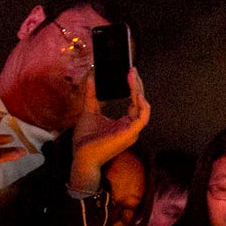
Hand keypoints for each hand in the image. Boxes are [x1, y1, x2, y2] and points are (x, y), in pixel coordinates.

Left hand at [69, 69, 152, 191]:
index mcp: (124, 123)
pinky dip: (141, 105)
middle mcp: (131, 127)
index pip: (134, 102)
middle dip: (137, 85)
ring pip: (144, 108)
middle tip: (132, 70)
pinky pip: (142, 118)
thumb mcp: (89, 111)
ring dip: (139, 91)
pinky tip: (136, 93)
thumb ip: (92, 96)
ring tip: (132, 77)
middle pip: (141, 103)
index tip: (129, 73)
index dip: (134, 87)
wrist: (82, 156)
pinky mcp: (129, 134)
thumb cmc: (86, 140)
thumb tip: (92, 78)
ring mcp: (132, 131)